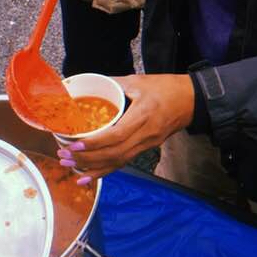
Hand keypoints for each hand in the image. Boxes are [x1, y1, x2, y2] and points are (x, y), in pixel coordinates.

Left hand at [59, 74, 194, 177]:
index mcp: (143, 115)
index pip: (117, 135)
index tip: (75, 144)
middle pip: (115, 154)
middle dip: (87, 159)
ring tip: (71, 167)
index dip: (95, 143)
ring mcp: (148, 144)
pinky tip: (89, 176)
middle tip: (65, 156)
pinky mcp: (147, 148)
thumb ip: (113, 83)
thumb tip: (87, 82)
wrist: (191, 100)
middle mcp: (146, 134)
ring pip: (119, 162)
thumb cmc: (166, 87)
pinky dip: (106, 171)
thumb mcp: (138, 80)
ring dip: (94, 168)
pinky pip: (124, 162)